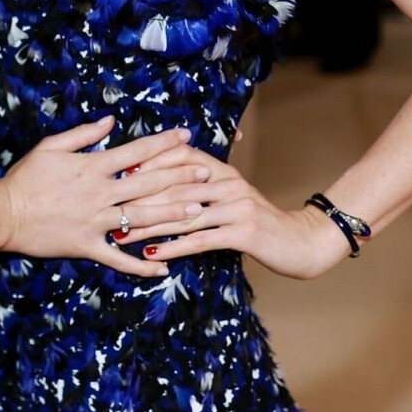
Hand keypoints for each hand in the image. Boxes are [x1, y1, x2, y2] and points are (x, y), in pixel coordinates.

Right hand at [0, 118, 212, 277]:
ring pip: (141, 218)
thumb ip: (84, 134)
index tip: (186, 136)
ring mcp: (96, 222)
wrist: (4, 213)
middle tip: (207, 173)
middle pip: (148, 183)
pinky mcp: (88, 246)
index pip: (136, 151)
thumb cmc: (25, 177)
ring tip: (199, 211)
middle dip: (180, 177)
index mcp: (92, 167)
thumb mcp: (51, 146)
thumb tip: (111, 121)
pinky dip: (141, 266)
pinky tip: (163, 269)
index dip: (163, 143)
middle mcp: (100, 194)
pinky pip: (119, 259)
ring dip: (172, 215)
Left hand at [124, 144, 351, 279]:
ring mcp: (238, 207)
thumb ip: (202, 189)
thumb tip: (160, 188)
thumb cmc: (258, 222)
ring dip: (149, 226)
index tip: (118, 173)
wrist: (302, 241)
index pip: (181, 156)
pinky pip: (201, 240)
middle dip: (139, 198)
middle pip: (175, 186)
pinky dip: (174, 247)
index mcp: (224, 171)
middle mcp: (230, 183)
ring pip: (184, 215)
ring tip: (122, 235)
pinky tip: (154, 255)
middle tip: (110, 208)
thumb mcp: (231, 198)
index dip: (149, 162)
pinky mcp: (243, 232)